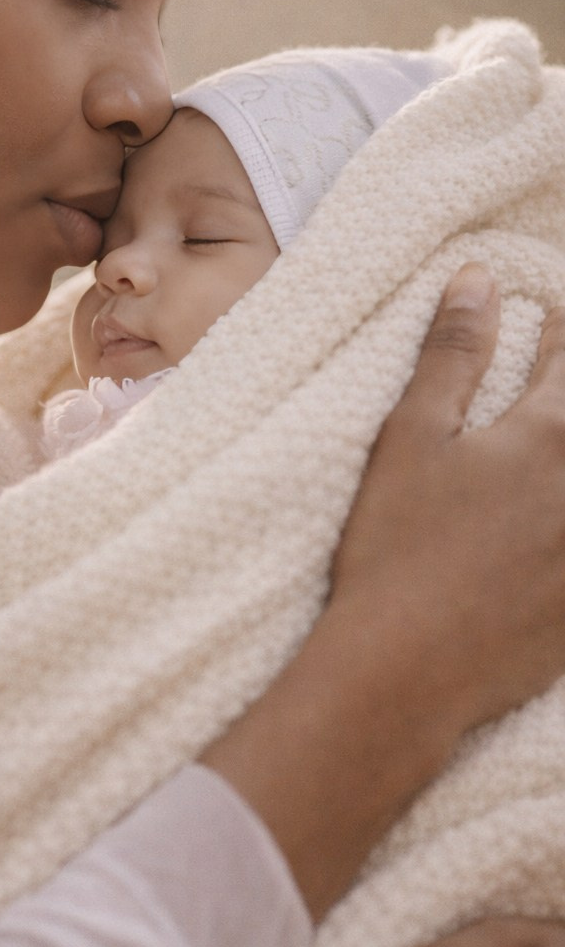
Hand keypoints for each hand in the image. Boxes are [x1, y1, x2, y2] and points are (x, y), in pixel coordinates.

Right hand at [205, 264, 564, 918]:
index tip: (550, 310)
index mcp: (548, 435)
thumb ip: (452, 354)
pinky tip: (549, 522)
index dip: (560, 327)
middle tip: (549, 389)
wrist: (408, 668)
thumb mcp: (412, 437)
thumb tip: (477, 278)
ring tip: (539, 462)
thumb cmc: (397, 546)